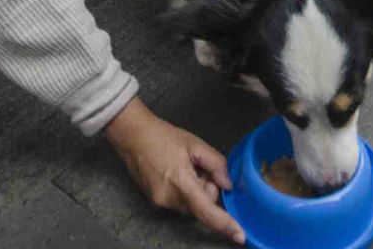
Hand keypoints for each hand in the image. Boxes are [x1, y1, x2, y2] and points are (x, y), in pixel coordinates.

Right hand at [106, 98, 244, 244]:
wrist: (133, 136)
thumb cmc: (164, 137)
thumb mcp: (196, 145)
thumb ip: (216, 165)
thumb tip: (227, 185)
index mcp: (181, 183)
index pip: (206, 211)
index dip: (224, 224)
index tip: (240, 236)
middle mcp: (169, 199)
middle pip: (201, 206)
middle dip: (207, 190)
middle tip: (201, 168)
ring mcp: (160, 202)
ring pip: (190, 205)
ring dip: (195, 190)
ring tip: (185, 166)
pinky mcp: (154, 202)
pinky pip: (179, 202)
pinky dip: (184, 191)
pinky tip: (176, 171)